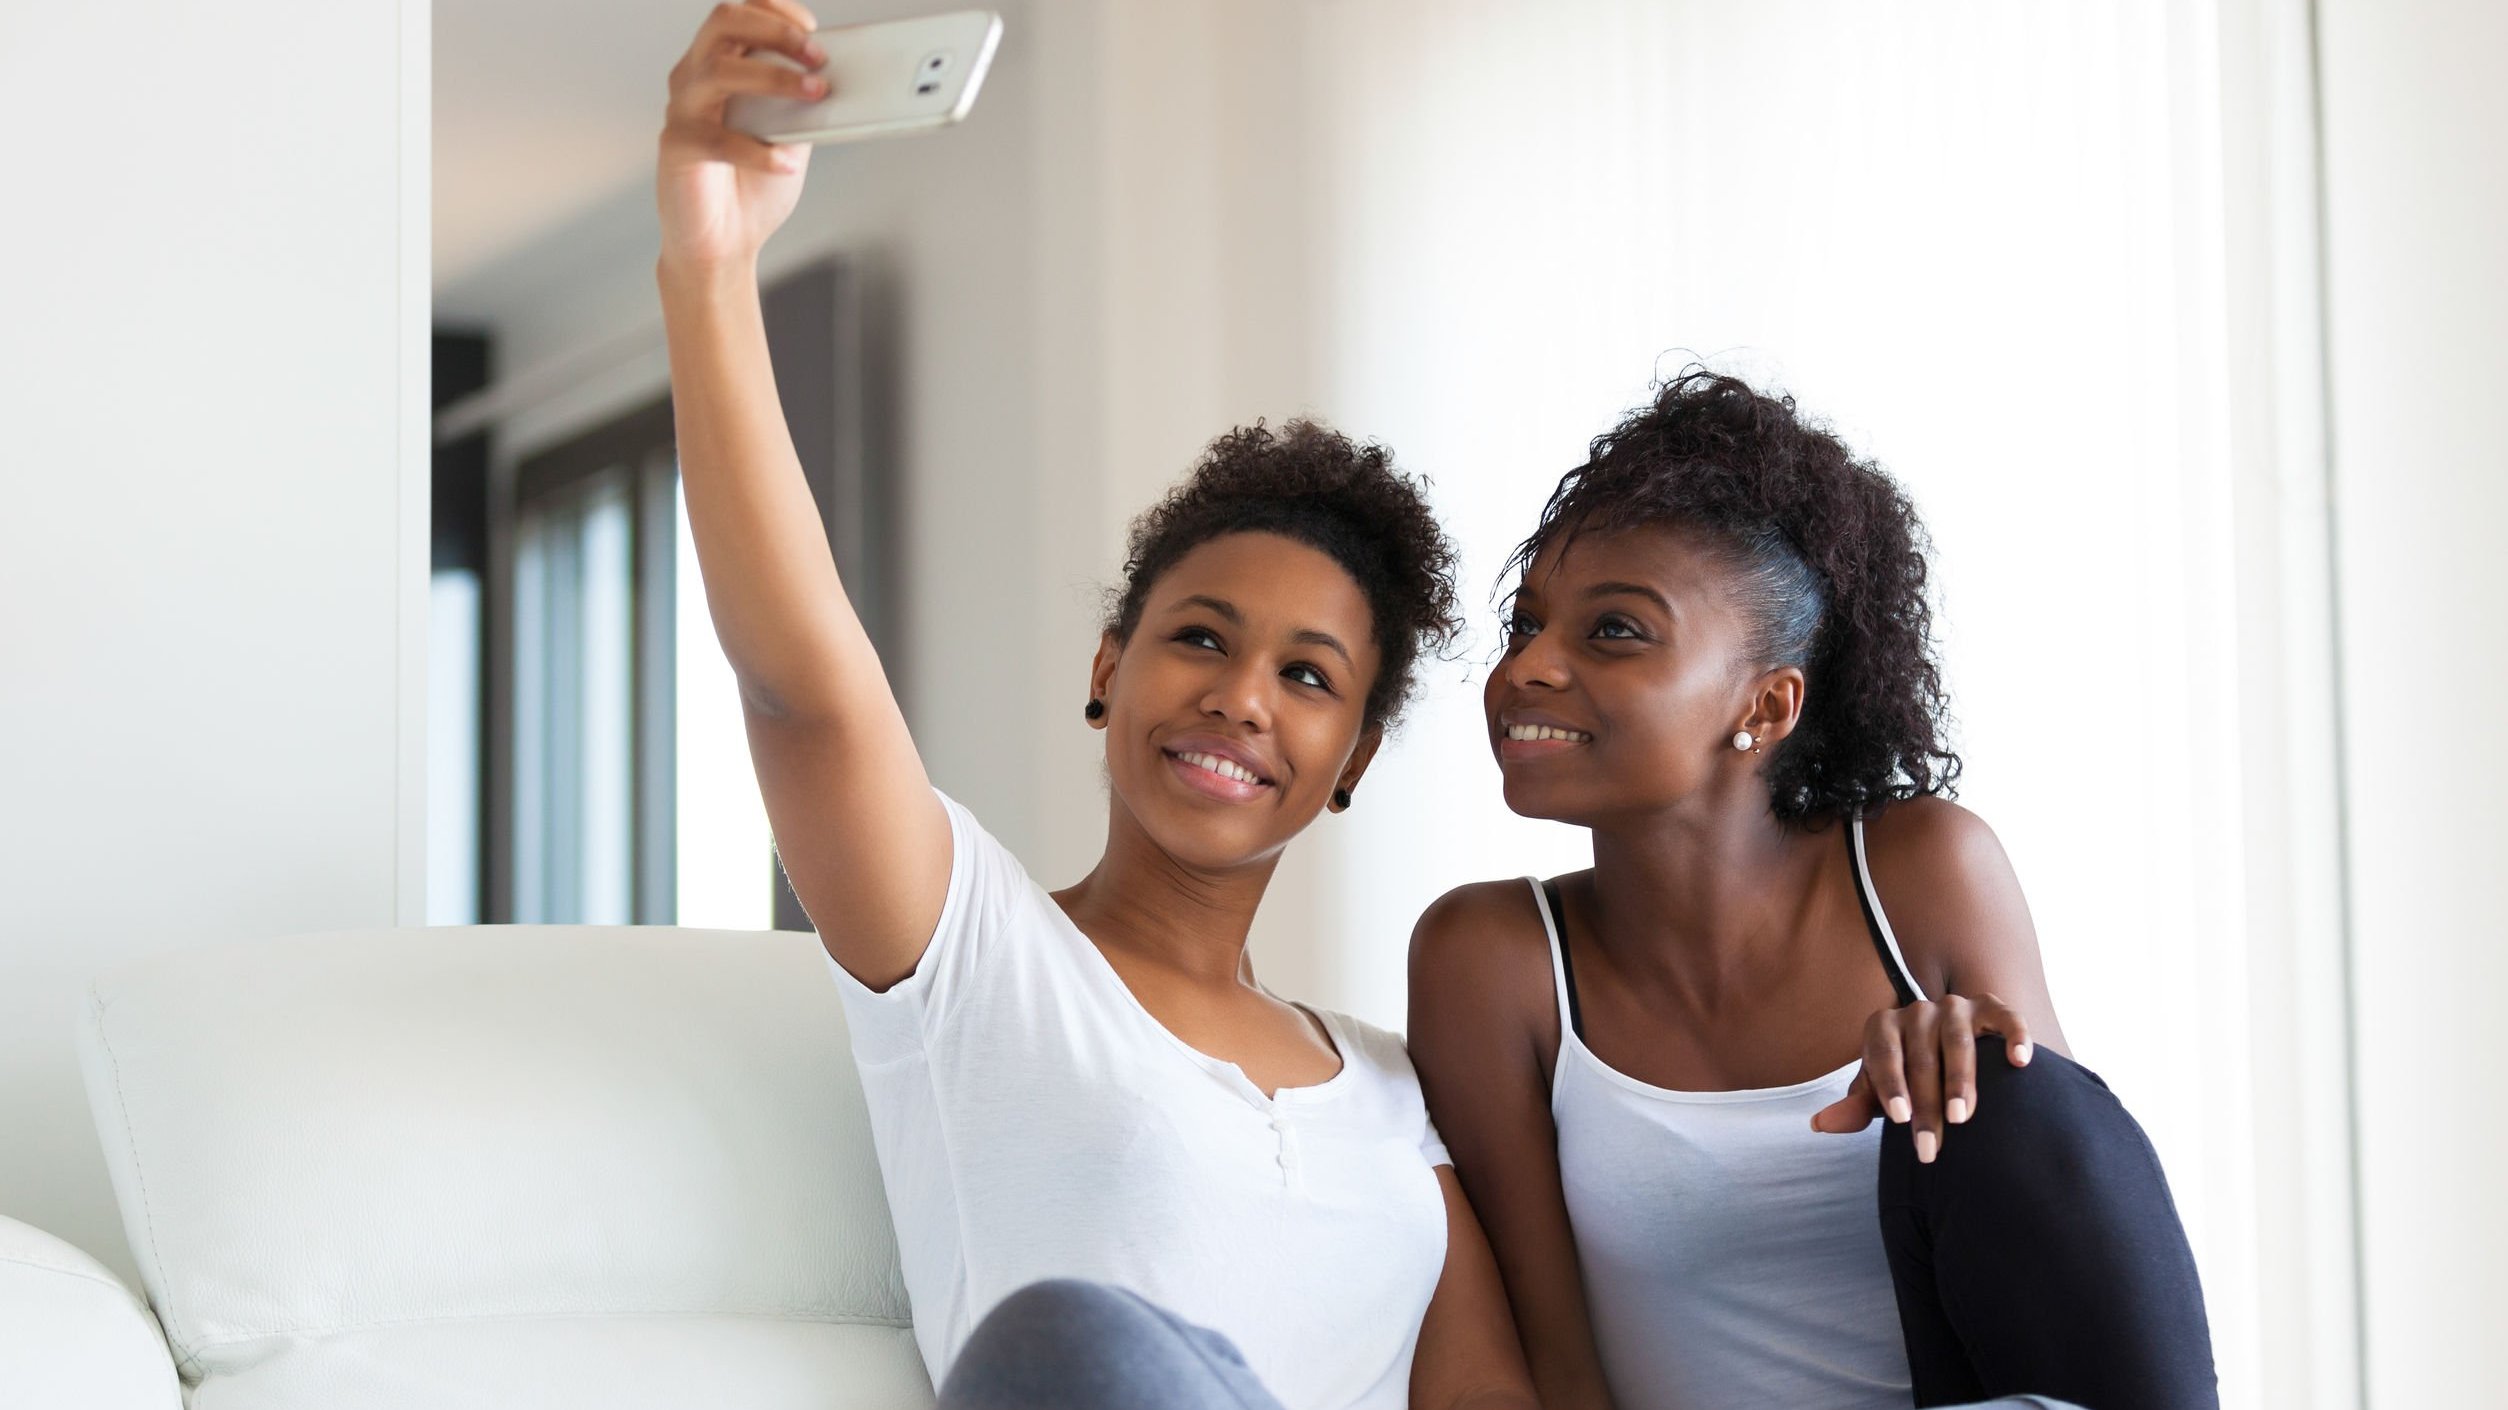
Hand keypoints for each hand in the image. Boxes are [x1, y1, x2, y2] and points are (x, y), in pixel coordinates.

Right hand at [657, 0, 827, 272]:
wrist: (723, 245)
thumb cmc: (753, 186)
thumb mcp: (791, 135)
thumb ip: (804, 104)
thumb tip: (841, 79)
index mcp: (720, 65)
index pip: (739, 13)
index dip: (774, 9)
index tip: (813, 27)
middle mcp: (694, 79)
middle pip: (723, 22)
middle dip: (775, 29)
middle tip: (818, 55)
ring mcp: (682, 111)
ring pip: (718, 70)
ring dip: (774, 77)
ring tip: (815, 95)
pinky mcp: (678, 148)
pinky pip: (717, 138)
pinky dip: (758, 150)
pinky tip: (786, 163)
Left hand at [1809, 993, 2033, 1162]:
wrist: (1945, 1057)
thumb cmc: (1906, 1080)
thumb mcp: (1881, 1094)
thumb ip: (1857, 1107)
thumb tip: (1818, 1125)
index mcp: (1883, 1025)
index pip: (1883, 1054)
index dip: (1890, 1086)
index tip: (1900, 1119)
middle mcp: (1918, 1010)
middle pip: (1921, 1057)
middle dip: (1927, 1106)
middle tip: (1931, 1147)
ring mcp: (1956, 1007)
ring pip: (1958, 1041)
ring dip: (1961, 1080)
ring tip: (1963, 1117)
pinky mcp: (1991, 1008)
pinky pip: (2006, 1017)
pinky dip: (2014, 1036)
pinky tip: (2018, 1062)